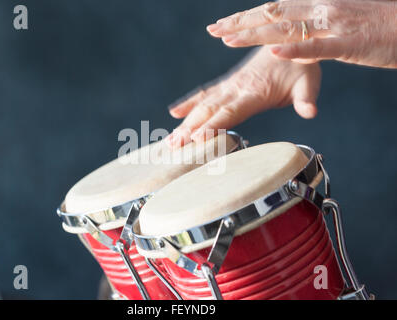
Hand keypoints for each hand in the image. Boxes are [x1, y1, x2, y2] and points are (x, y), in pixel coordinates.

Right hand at [166, 46, 320, 146]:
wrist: (292, 37)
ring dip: (185, 122)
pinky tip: (175, 112)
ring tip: (169, 140)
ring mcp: (231, 85)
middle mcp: (238, 88)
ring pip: (203, 105)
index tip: (197, 139)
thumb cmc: (302, 64)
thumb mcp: (308, 81)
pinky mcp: (229, 83)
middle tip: (172, 146)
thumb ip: (305, 98)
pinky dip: (189, 103)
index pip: (231, 111)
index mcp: (256, 91)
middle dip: (190, 129)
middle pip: (209, 111)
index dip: (214, 125)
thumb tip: (310, 112)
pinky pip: (206, 93)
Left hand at [207, 0, 396, 67]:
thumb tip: (288, 42)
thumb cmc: (376, 27)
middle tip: (213, 30)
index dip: (245, 19)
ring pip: (287, 28)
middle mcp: (320, 10)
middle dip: (240, 24)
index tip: (219, 26)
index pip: (273, 11)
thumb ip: (311, 33)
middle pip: (272, 15)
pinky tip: (273, 51)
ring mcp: (334, 25)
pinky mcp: (350, 42)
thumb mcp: (337, 27)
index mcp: (316, 7)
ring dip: (255, 33)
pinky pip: (318, 46)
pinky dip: (294, 49)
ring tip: (228, 38)